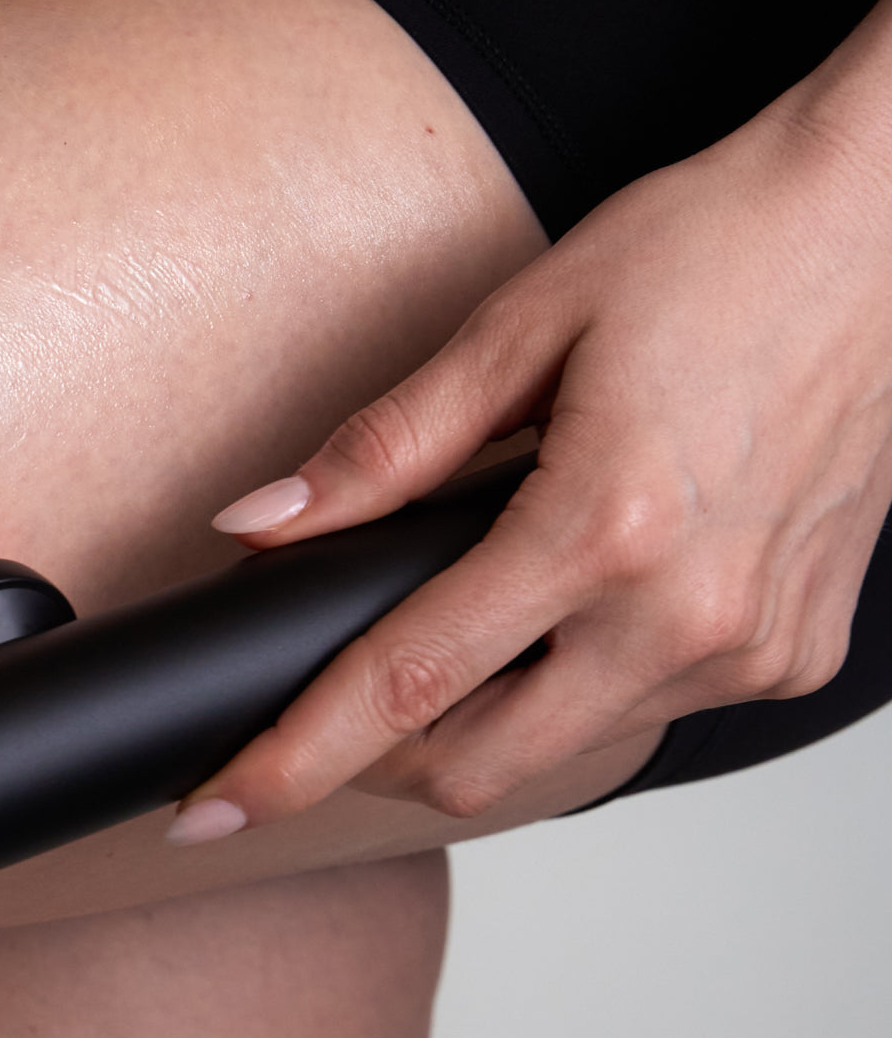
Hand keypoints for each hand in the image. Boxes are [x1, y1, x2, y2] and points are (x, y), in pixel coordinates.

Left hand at [166, 109, 891, 844]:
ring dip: (477, 724)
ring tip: (449, 635)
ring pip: (559, 753)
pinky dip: (572, 690)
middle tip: (322, 708)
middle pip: (477, 767)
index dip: (292, 760)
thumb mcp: (521, 328)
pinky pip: (640, 715)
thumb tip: (261, 524)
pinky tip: (561, 616)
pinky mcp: (791, 655)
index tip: (214, 808)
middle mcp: (687, 616)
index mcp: (604, 528)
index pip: (405, 685)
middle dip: (374, 761)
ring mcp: (751, 648)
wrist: (887, 229)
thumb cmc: (717, 253)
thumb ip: (383, 449)